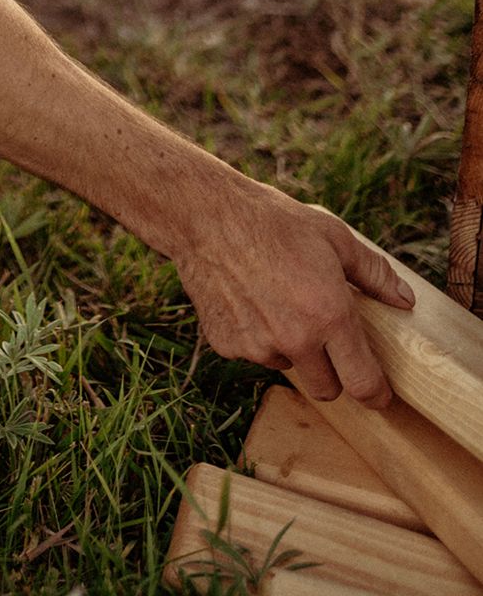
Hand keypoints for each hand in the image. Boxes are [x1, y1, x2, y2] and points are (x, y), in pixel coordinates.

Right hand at [175, 178, 414, 405]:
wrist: (205, 215)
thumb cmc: (273, 220)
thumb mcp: (333, 236)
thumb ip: (374, 273)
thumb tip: (405, 301)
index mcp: (329, 315)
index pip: (363, 383)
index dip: (377, 395)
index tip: (379, 394)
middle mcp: (295, 340)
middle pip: (328, 389)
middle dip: (333, 370)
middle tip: (326, 335)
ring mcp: (257, 346)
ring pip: (288, 367)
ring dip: (291, 349)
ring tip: (279, 301)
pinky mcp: (227, 345)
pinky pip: (252, 353)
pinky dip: (256, 336)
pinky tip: (249, 298)